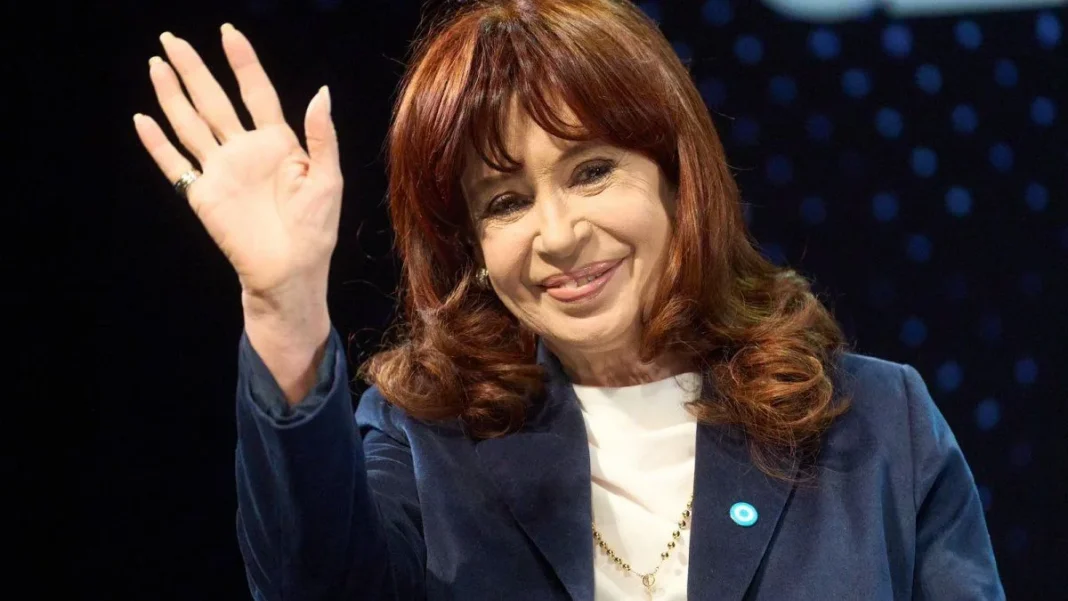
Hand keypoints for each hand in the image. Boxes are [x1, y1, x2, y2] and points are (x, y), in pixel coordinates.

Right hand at [133, 24, 341, 310]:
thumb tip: (322, 91)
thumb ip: (321, 136)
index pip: (256, 93)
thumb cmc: (315, 229)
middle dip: (194, 69)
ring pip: (190, 123)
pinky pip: (174, 164)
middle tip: (171, 38)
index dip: (243, 63)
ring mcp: (221, 171)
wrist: (290, 272)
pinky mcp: (202, 195)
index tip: (229, 33)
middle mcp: (245, 151)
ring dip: (172, 95)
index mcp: (278, 143)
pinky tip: (142, 119)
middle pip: (214, 100)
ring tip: (157, 65)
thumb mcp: (328, 179)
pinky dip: (156, 143)